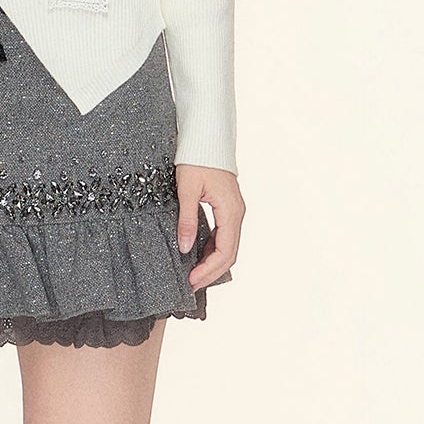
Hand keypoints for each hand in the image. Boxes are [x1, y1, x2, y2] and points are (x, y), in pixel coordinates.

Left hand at [177, 164, 243, 289]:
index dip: (209, 270)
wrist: (206, 139)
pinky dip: (212, 250)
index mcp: (230, 211)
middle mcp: (237, 214)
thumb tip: (186, 248)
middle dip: (211, 272)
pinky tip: (197, 256)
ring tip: (193, 275)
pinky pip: (223, 236)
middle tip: (191, 285)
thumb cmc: (197, 159)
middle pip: (229, 254)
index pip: (225, 251)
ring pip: (228, 247)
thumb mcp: (186, 189)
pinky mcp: (227, 209)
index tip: (192, 281)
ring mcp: (234, 212)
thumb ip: (187, 220)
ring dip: (212, 263)